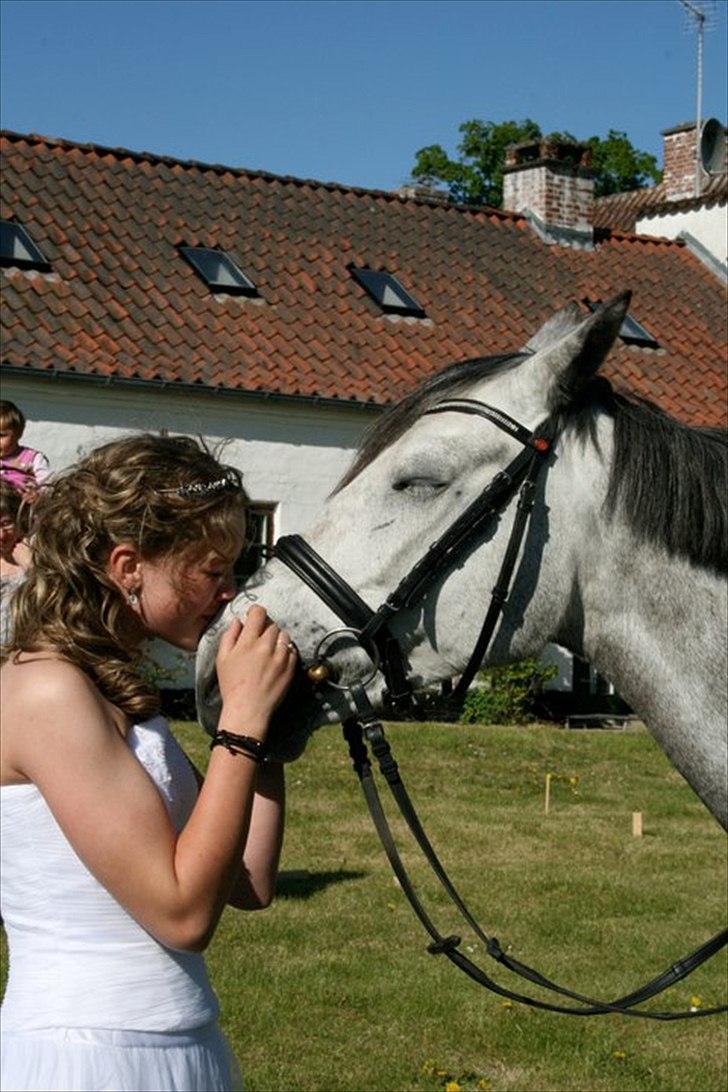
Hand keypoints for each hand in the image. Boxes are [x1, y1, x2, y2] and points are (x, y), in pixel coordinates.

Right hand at [215, 606, 296, 739]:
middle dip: (265, 628)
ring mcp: (280, 657)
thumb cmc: (232, 685)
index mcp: (248, 642)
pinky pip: (292, 651)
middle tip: (259, 638)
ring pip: (284, 636)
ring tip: (269, 650)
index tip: (254, 616)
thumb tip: (238, 621)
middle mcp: (266, 647)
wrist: (248, 709)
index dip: (256, 612)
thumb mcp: (222, 659)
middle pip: (272, 624)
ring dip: (277, 639)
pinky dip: (286, 652)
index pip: (258, 613)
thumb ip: (229, 636)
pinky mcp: (291, 668)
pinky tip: (276, 660)